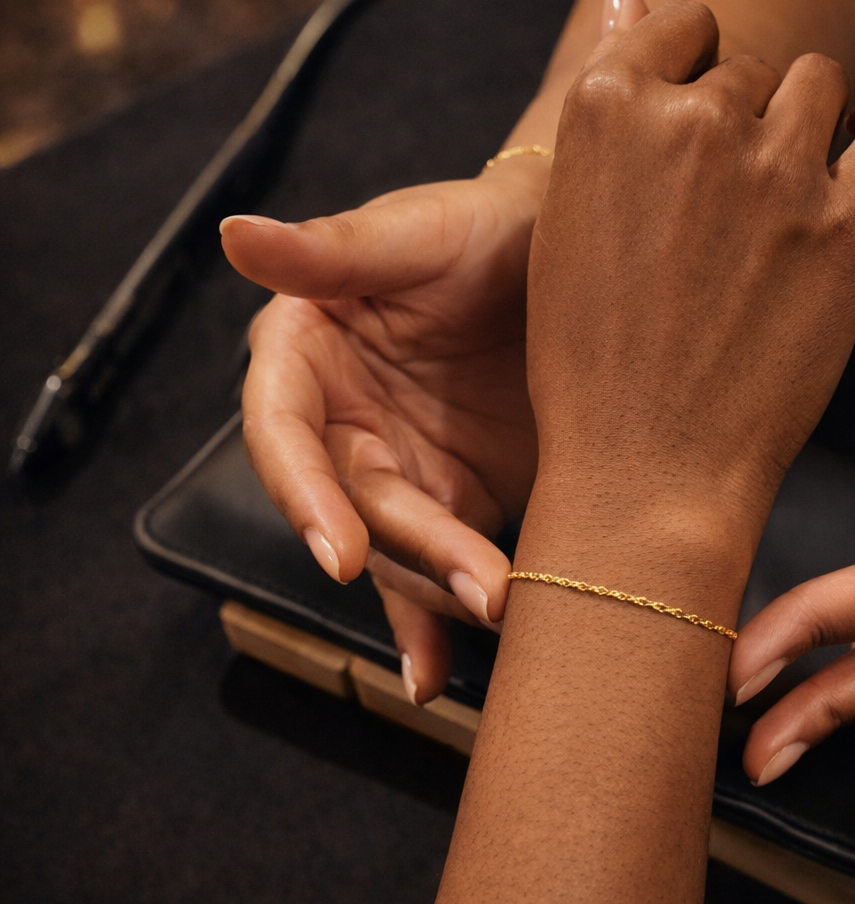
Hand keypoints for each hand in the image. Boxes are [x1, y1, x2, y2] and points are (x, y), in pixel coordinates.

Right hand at [225, 0, 648, 704]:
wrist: (573, 254)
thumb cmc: (481, 225)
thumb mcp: (414, 232)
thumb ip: (328, 251)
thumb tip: (232, 234)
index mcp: (307, 356)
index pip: (283, 435)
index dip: (304, 496)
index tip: (340, 553)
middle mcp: (339, 425)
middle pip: (352, 509)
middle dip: (413, 553)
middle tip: (481, 588)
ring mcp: (397, 470)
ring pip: (397, 553)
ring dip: (440, 593)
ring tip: (504, 608)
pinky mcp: (454, 502)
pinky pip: (435, 574)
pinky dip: (437, 627)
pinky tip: (437, 677)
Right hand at [521, 0, 854, 586]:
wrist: (646, 471)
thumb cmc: (591, 364)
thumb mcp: (564, 222)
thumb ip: (611, 107)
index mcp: (608, 111)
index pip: (680, 27)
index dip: (689, 76)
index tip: (688, 132)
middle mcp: (696, 122)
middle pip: (747, 72)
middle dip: (739, 127)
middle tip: (721, 216)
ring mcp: (780, 171)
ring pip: (819, 82)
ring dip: (806, 123)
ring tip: (784, 196)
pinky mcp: (854, 221)